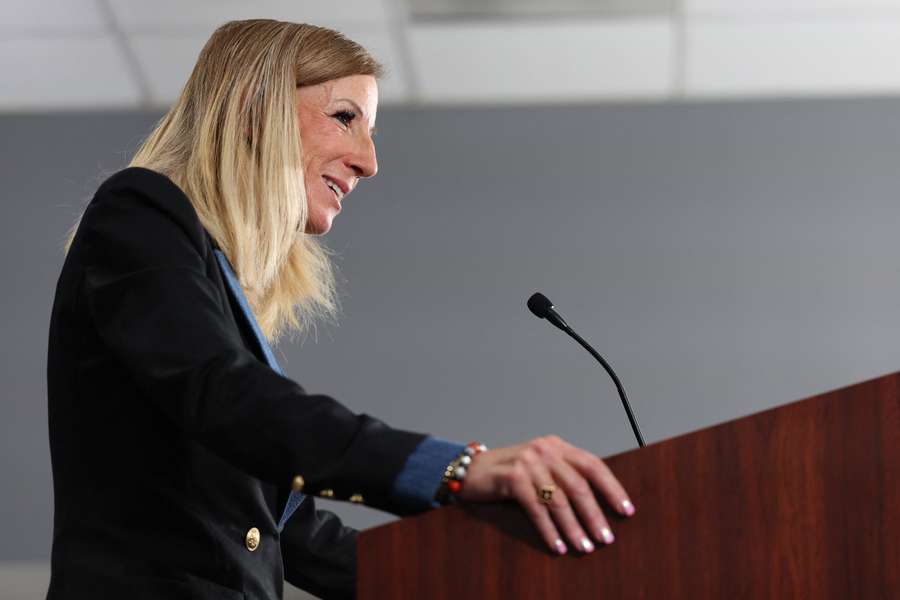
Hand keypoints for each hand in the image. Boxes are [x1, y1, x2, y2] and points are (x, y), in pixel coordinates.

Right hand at [456, 435, 634, 554]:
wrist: (469, 470)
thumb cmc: (508, 474)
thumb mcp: (538, 466)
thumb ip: (562, 475)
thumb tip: (595, 505)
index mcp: (556, 446)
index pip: (592, 465)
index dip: (612, 488)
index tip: (626, 510)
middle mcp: (544, 450)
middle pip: (578, 485)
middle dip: (594, 515)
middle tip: (606, 538)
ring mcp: (527, 462)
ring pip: (559, 500)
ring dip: (574, 528)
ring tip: (584, 547)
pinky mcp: (511, 478)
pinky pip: (536, 509)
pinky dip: (549, 530)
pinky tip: (557, 545)